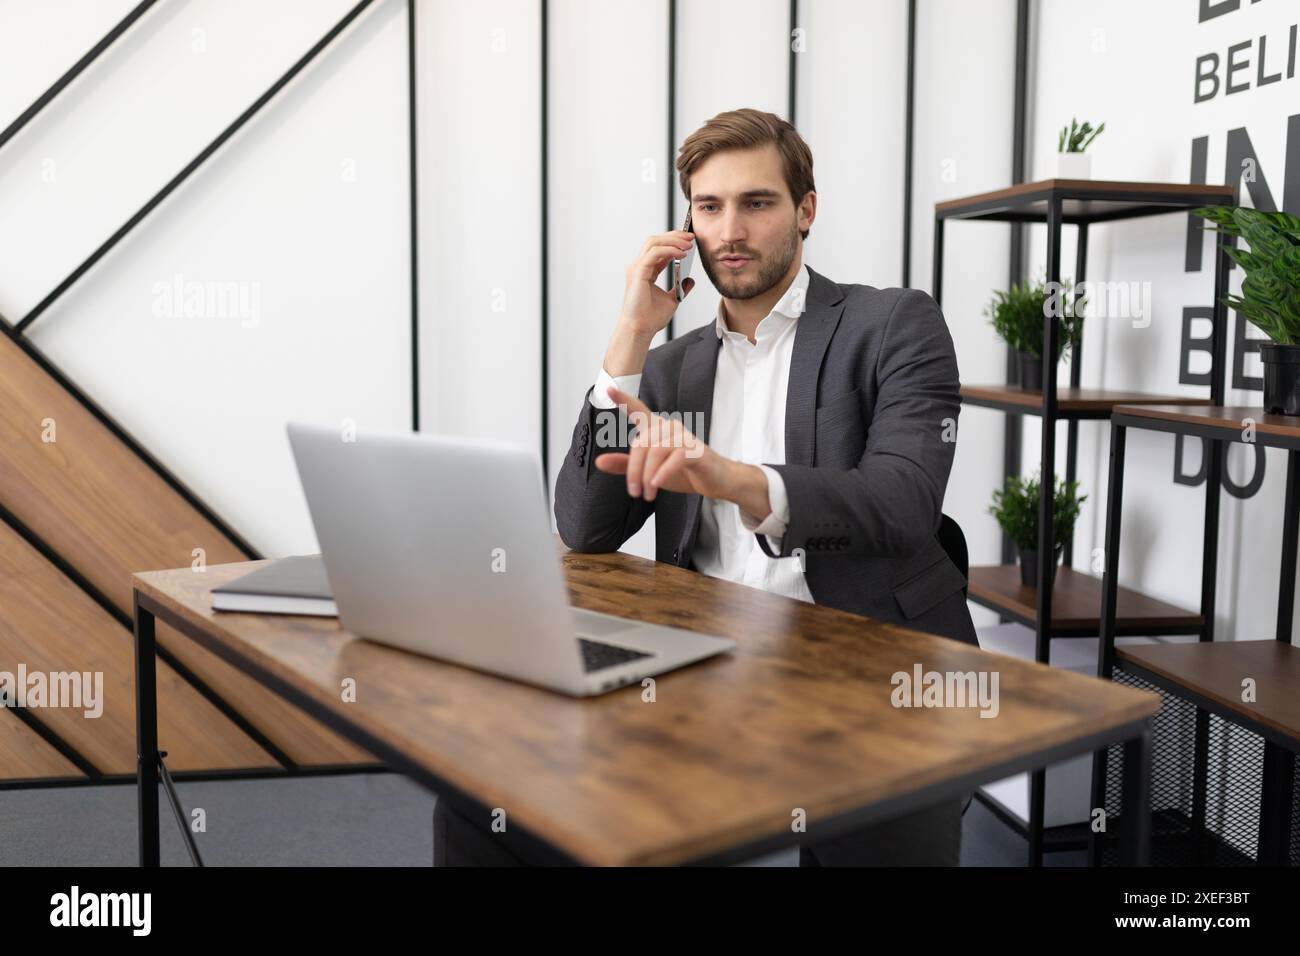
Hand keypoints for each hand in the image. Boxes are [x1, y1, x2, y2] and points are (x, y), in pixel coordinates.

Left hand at [594, 386, 729, 501]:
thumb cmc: (685, 472)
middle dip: (633, 471)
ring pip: (655, 452)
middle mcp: (670, 428)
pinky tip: (657, 484)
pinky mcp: (696, 451)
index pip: (638, 410)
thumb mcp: (650, 471)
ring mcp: (685, 438)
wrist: (717, 481)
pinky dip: (662, 473)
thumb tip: (599, 461)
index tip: (607, 389)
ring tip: (647, 494)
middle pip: (641, 443)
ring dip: (647, 476)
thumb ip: (625, 466)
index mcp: (658, 429)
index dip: (623, 400)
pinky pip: (674, 458)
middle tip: (634, 492)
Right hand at [617, 230, 695, 338]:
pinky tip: (681, 254)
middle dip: (674, 236)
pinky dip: (669, 250)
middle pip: (655, 241)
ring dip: (673, 240)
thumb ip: (680, 288)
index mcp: (645, 271)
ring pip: (653, 243)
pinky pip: (655, 253)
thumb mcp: (672, 300)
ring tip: (688, 244)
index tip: (689, 240)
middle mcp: (639, 267)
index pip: (658, 249)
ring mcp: (636, 268)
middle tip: (691, 237)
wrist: (640, 330)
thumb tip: (690, 280)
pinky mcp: (638, 272)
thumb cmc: (650, 318)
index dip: (673, 241)